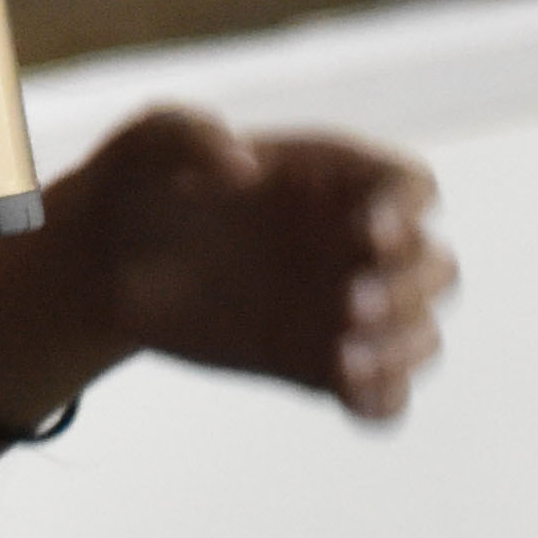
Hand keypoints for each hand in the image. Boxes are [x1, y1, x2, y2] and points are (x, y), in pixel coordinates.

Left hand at [65, 107, 451, 420]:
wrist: (102, 262)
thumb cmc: (137, 182)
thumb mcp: (150, 138)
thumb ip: (191, 136)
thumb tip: (243, 168)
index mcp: (332, 177)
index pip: (410, 186)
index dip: (407, 209)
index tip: (368, 233)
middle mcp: (351, 243)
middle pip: (435, 265)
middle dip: (411, 287)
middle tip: (353, 303)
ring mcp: (341, 309)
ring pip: (422, 335)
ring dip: (403, 349)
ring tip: (345, 360)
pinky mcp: (318, 367)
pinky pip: (382, 397)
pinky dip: (382, 401)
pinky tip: (346, 391)